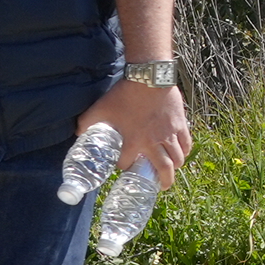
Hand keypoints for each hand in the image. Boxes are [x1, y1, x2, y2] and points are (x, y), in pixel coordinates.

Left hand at [77, 77, 192, 187]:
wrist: (148, 78)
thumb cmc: (123, 94)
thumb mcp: (98, 109)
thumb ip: (86, 123)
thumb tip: (77, 132)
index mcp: (132, 143)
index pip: (126, 164)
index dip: (123, 166)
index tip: (123, 164)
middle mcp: (152, 143)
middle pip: (163, 169)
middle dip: (164, 181)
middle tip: (162, 186)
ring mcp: (168, 134)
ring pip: (177, 159)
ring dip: (175, 168)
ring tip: (172, 170)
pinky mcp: (180, 124)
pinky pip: (187, 143)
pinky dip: (185, 151)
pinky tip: (183, 153)